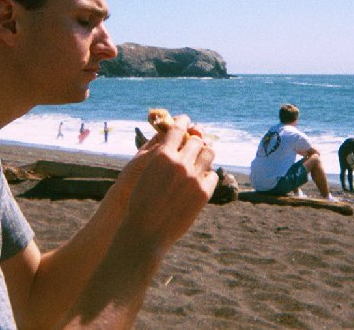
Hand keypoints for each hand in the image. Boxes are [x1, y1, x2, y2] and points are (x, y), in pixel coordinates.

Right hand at [115, 114, 217, 252]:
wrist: (146, 231)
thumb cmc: (141, 200)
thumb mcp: (144, 170)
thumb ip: (158, 151)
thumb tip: (169, 135)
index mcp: (163, 155)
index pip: (179, 128)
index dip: (184, 122)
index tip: (187, 122)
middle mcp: (180, 163)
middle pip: (197, 140)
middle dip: (195, 141)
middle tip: (195, 144)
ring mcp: (194, 178)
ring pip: (209, 153)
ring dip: (205, 154)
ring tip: (200, 160)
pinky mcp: (203, 192)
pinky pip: (213, 175)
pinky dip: (207, 175)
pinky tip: (200, 180)